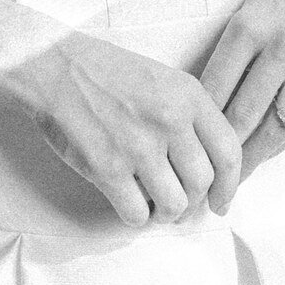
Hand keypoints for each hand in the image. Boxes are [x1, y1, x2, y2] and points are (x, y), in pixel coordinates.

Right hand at [1, 25, 244, 227]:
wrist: (54, 67)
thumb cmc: (107, 73)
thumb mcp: (164, 79)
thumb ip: (191, 116)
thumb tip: (210, 167)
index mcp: (189, 96)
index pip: (229, 152)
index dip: (230, 186)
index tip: (221, 202)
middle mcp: (169, 121)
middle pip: (202, 184)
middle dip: (194, 204)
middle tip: (181, 207)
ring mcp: (138, 146)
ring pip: (173, 204)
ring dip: (166, 214)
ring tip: (156, 207)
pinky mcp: (107, 168)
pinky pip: (136, 213)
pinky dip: (136, 217)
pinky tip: (129, 204)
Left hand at [196, 0, 284, 177]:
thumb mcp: (247, 10)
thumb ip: (230, 54)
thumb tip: (201, 105)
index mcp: (248, 27)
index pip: (214, 88)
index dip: (197, 125)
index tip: (184, 150)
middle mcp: (281, 47)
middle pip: (243, 115)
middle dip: (221, 155)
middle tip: (204, 184)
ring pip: (276, 126)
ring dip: (252, 158)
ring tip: (232, 180)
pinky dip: (283, 143)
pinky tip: (266, 155)